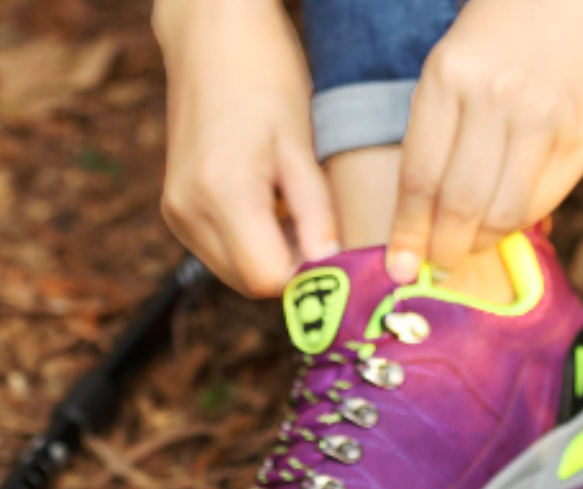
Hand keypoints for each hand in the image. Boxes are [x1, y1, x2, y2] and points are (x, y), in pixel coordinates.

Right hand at [153, 0, 338, 296]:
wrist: (208, 34)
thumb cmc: (264, 77)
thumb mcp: (302, 146)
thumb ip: (316, 214)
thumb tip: (330, 269)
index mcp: (222, 193)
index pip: (268, 280)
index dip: (306, 277)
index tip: (331, 254)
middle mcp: (190, 211)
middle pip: (251, 285)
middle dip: (290, 270)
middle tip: (317, 230)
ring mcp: (177, 213)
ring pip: (236, 275)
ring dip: (271, 258)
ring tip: (289, 210)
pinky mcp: (175, 211)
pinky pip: (221, 254)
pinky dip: (251, 245)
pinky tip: (267, 206)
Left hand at [386, 0, 582, 282]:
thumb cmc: (503, 32)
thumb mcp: (454, 64)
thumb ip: (442, 132)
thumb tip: (429, 219)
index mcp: (450, 75)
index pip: (420, 176)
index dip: (408, 232)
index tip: (400, 266)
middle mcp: (499, 97)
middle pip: (460, 204)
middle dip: (444, 248)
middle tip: (437, 266)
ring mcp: (546, 118)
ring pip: (504, 213)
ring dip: (481, 243)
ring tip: (468, 249)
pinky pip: (543, 200)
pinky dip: (519, 223)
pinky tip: (505, 222)